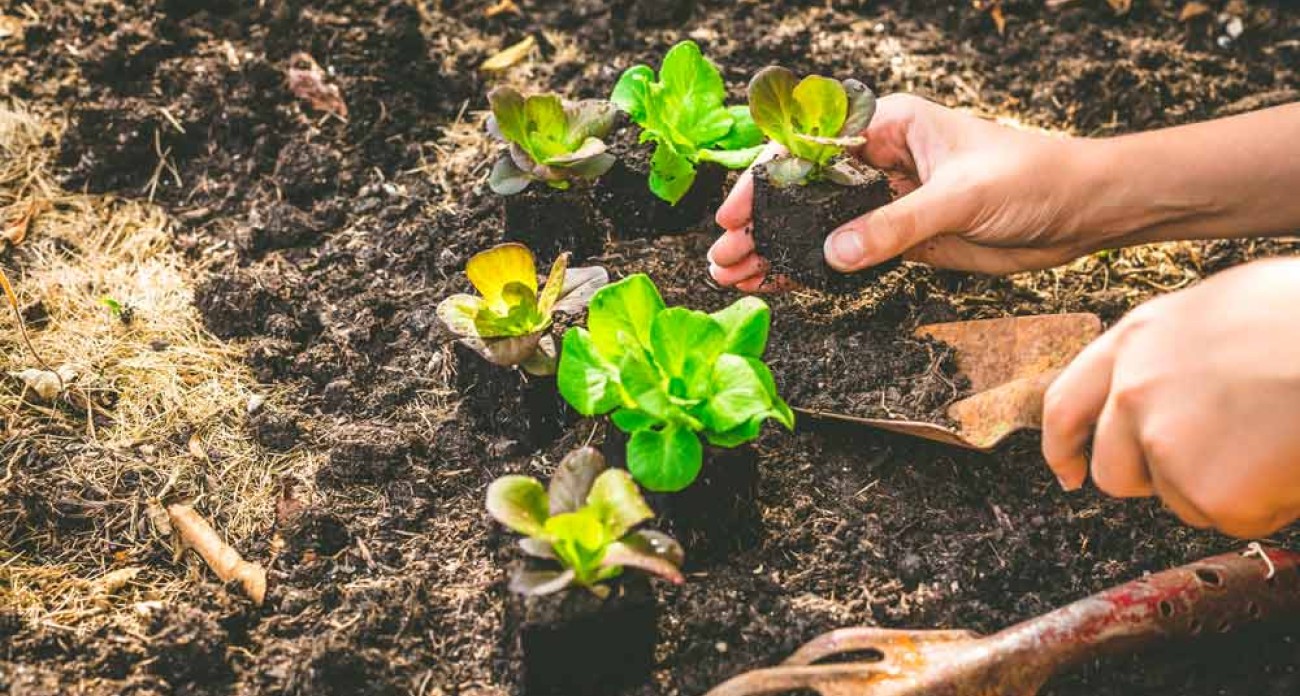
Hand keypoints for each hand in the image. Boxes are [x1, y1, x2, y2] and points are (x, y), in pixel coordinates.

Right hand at [708, 94, 1115, 288]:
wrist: (1081, 212)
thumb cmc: (1033, 178)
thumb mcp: (960, 196)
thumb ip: (895, 224)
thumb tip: (834, 253)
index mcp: (889, 125)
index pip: (809, 147)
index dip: (767, 179)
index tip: (737, 214)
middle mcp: (881, 160)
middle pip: (803, 190)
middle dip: (761, 223)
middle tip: (724, 258)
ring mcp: (888, 201)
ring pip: (817, 225)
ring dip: (777, 250)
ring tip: (734, 276)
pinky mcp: (901, 238)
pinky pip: (845, 254)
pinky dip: (811, 270)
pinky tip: (776, 285)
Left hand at [1042, 258, 1299, 537]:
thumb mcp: (1221, 310)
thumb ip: (1173, 355)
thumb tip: (1164, 392)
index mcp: (1137, 339)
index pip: (1065, 404)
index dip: (1063, 447)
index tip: (1069, 472)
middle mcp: (1134, 389)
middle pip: (1114, 469)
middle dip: (1156, 478)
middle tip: (1219, 459)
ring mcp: (1162, 440)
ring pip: (1176, 498)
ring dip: (1220, 488)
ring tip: (1273, 439)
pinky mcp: (1204, 488)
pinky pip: (1228, 518)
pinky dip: (1264, 505)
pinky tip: (1289, 460)